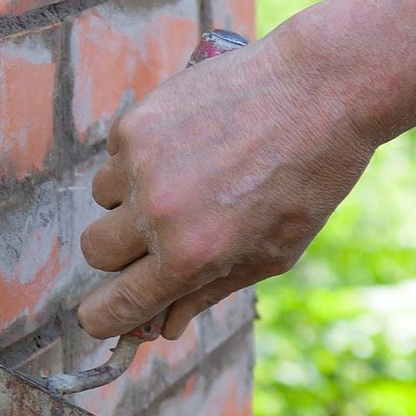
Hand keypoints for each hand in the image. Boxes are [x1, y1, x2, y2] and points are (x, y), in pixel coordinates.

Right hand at [77, 0, 377, 339]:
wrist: (319, 89)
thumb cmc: (308, 178)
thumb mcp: (272, 253)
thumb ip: (211, 291)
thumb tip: (165, 327)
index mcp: (192, 257)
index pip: (115, 306)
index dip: (102, 317)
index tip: (101, 315)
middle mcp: (158, 212)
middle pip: (95, 252)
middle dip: (120, 254)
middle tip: (158, 237)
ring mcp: (141, 162)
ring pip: (102, 199)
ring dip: (131, 198)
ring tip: (188, 177)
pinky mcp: (137, 120)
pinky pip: (117, 153)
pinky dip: (142, 156)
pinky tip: (190, 142)